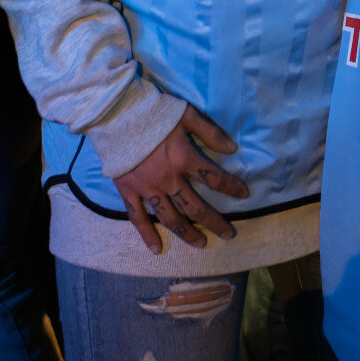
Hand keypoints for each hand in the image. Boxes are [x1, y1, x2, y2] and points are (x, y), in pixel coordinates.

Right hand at [113, 107, 250, 254]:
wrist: (115, 114)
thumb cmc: (152, 111)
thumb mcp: (186, 114)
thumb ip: (210, 132)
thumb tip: (233, 148)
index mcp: (184, 159)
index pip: (214, 179)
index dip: (232, 187)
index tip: (244, 194)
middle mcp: (168, 179)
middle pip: (195, 207)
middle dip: (215, 222)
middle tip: (228, 234)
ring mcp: (147, 188)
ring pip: (171, 218)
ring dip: (187, 233)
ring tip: (201, 244)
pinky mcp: (128, 191)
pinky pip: (138, 217)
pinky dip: (147, 234)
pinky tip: (157, 249)